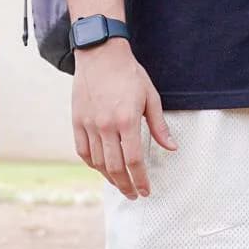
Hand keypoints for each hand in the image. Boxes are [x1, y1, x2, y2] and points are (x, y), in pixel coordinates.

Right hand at [71, 42, 175, 197]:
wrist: (100, 53)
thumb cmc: (129, 74)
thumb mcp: (150, 97)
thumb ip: (159, 126)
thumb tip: (171, 148)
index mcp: (127, 120)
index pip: (134, 161)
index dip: (140, 179)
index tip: (146, 190)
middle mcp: (106, 126)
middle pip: (115, 167)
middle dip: (126, 185)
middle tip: (134, 195)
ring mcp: (89, 124)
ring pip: (97, 162)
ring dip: (110, 178)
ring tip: (120, 185)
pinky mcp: (77, 120)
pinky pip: (82, 150)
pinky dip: (92, 163)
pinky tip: (101, 169)